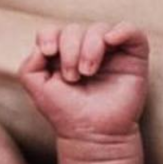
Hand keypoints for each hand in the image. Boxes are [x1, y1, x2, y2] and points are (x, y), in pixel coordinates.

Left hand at [19, 22, 148, 139]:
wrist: (93, 134)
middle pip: (74, 29)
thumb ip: (29, 65)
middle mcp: (86, 49)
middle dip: (69, 49)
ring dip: (90, 48)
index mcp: (62, 54)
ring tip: (88, 72)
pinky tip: (111, 40)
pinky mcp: (133, 56)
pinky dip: (122, 30)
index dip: (49, 36)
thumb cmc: (66, 112)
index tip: (49, 52)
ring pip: (99, 29)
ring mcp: (110, 51)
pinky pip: (132, 31)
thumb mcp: (37, 88)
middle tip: (72, 76)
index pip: (54, 31)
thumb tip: (43, 46)